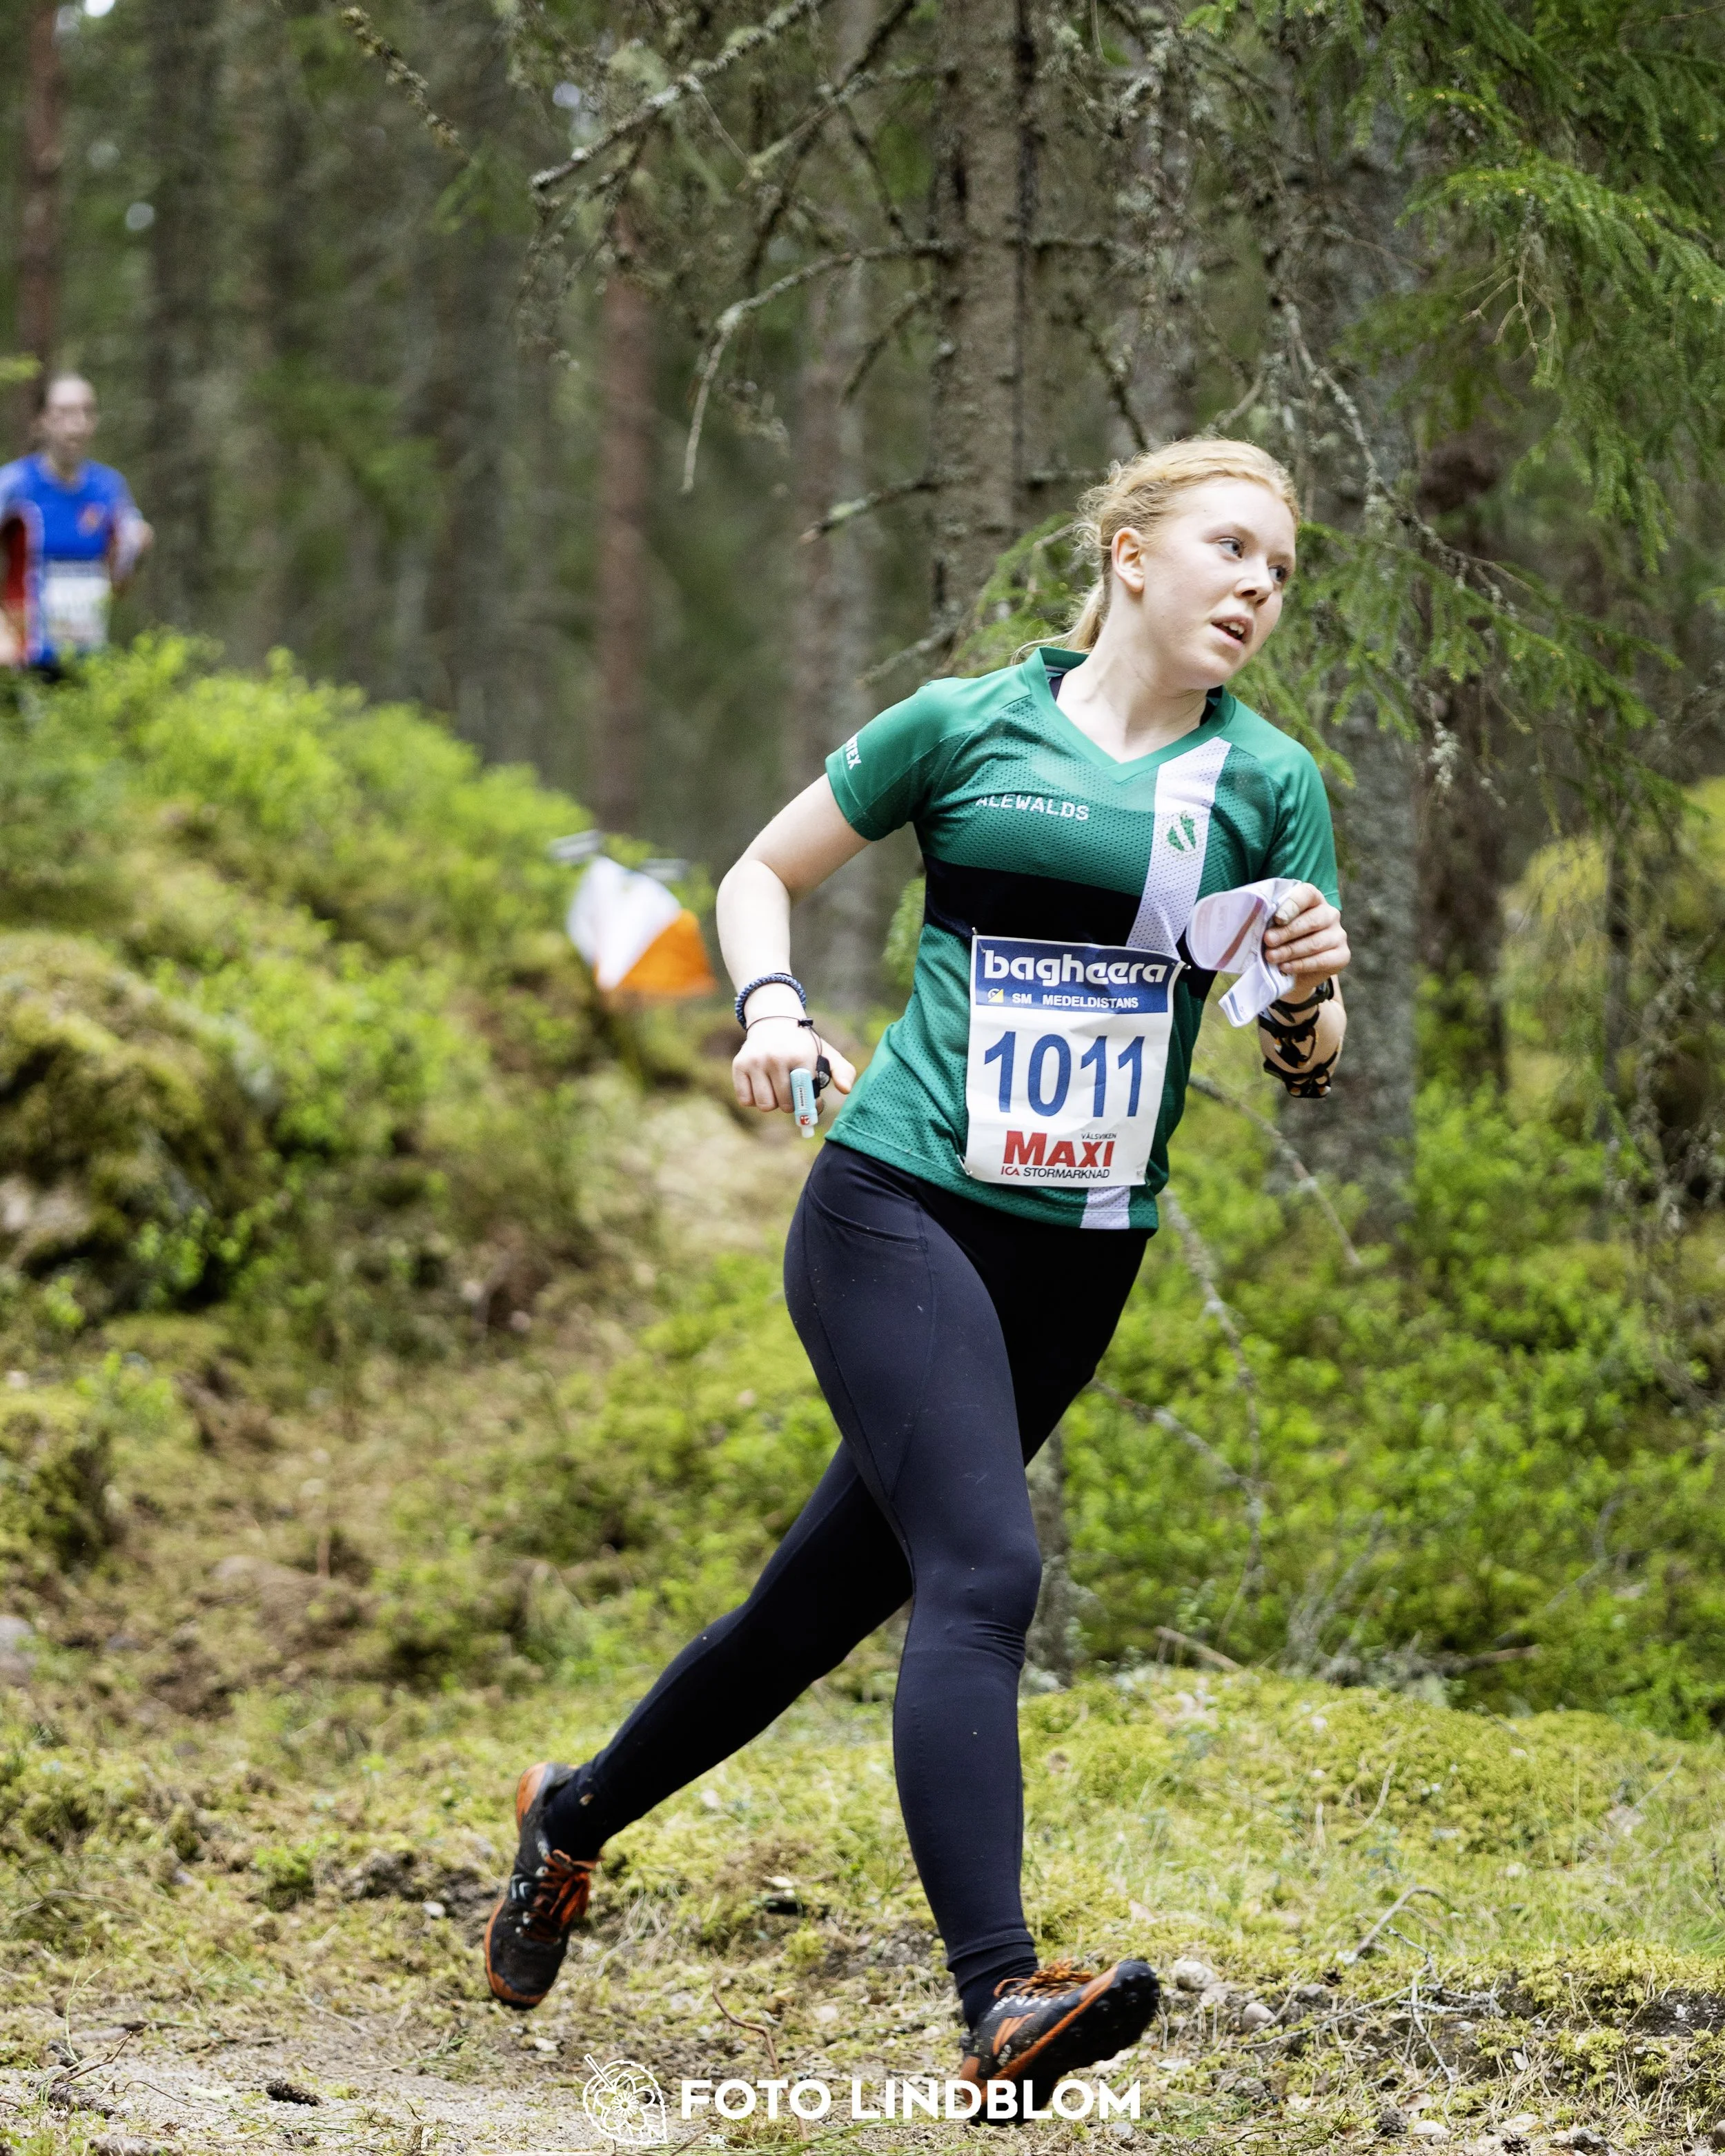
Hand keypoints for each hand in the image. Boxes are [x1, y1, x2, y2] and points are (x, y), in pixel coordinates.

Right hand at [732, 1017, 856, 1114]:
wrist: (774, 1020)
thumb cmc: (803, 1045)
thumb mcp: (828, 1054)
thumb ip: (844, 1072)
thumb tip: (845, 1090)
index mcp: (801, 1055)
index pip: (806, 1096)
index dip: (810, 1103)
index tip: (810, 1100)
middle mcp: (777, 1057)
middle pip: (785, 1104)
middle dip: (791, 1104)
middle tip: (793, 1092)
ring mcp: (756, 1061)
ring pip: (765, 1105)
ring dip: (773, 1103)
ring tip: (777, 1090)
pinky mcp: (739, 1065)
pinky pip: (745, 1100)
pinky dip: (754, 1100)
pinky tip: (762, 1086)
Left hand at [1261, 883, 1348, 990]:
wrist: (1293, 972)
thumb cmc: (1280, 942)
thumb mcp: (1272, 928)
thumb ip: (1268, 921)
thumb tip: (1253, 920)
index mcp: (1313, 900)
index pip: (1307, 894)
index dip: (1292, 905)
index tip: (1277, 918)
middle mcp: (1329, 914)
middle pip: (1312, 920)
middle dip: (1287, 932)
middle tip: (1268, 941)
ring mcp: (1338, 935)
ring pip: (1316, 942)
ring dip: (1291, 951)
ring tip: (1271, 957)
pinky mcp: (1342, 955)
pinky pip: (1322, 960)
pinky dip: (1301, 965)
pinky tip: (1285, 967)